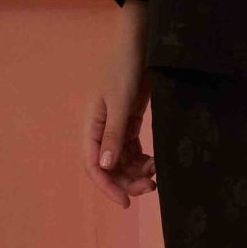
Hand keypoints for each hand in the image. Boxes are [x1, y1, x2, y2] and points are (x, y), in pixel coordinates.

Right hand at [86, 3, 157, 208]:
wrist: (142, 45)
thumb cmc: (126, 68)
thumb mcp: (120, 102)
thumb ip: (113, 135)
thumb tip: (105, 166)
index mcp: (91, 125)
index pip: (93, 165)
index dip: (107, 186)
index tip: (126, 202)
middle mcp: (100, 129)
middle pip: (109, 167)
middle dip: (127, 181)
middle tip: (151, 187)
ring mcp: (115, 126)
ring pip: (122, 161)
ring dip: (136, 172)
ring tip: (156, 174)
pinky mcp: (129, 122)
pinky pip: (133, 150)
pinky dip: (142, 159)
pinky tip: (155, 163)